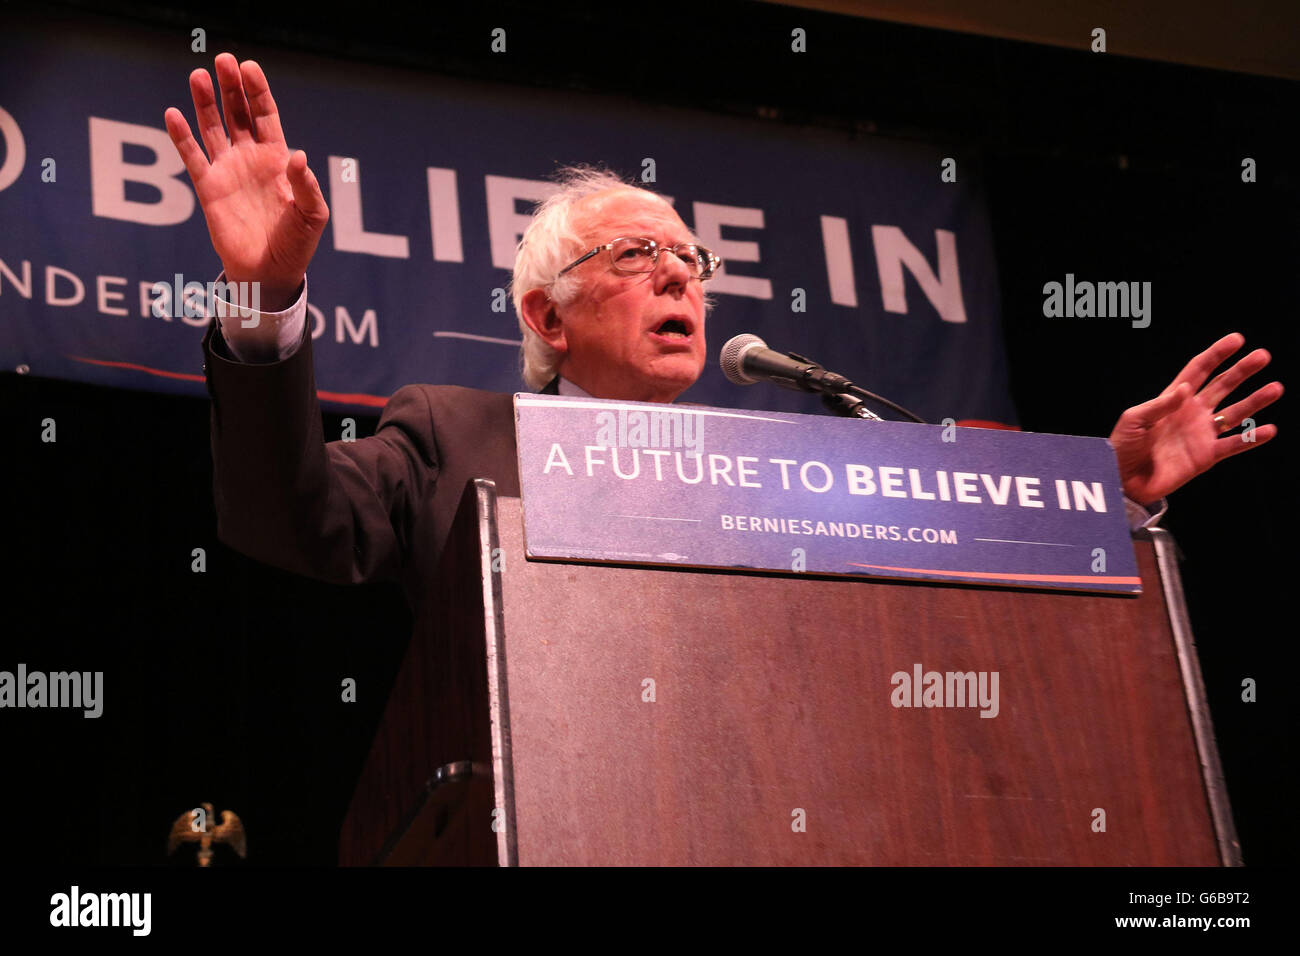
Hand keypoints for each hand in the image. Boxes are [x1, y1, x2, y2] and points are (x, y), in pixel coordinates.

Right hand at [164, 53, 327, 309]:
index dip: (258, 91)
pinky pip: (192, 157)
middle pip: (237, 113)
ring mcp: (227, 170)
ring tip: (198, 75)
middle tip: (223, 59)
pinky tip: (173, 113)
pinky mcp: (208, 188)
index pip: (265, 115)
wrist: (270, 272)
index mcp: (278, 159)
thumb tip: (297, 154)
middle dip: (231, 86)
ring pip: (212, 127)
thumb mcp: (312, 215)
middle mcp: (250, 158)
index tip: (249, 67)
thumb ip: (307, 185)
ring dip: (205, 101)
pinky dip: (181, 136)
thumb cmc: (296, 243)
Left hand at [1109, 332, 1281, 503]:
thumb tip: (1187, 388)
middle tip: (1262, 356)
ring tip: (1275, 388)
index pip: (1199, 370)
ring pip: (1235, 413)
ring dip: (1255, 401)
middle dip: (1242, 371)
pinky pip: (1233, 445)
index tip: (1237, 340)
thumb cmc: (1123, 446)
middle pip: (1222, 386)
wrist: (1122, 478)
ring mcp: (1201, 433)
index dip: (1217, 355)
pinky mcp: (1206, 456)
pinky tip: (1269, 429)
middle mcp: (1192, 412)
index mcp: (1173, 398)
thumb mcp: (1134, 419)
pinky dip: (1251, 438)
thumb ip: (1160, 404)